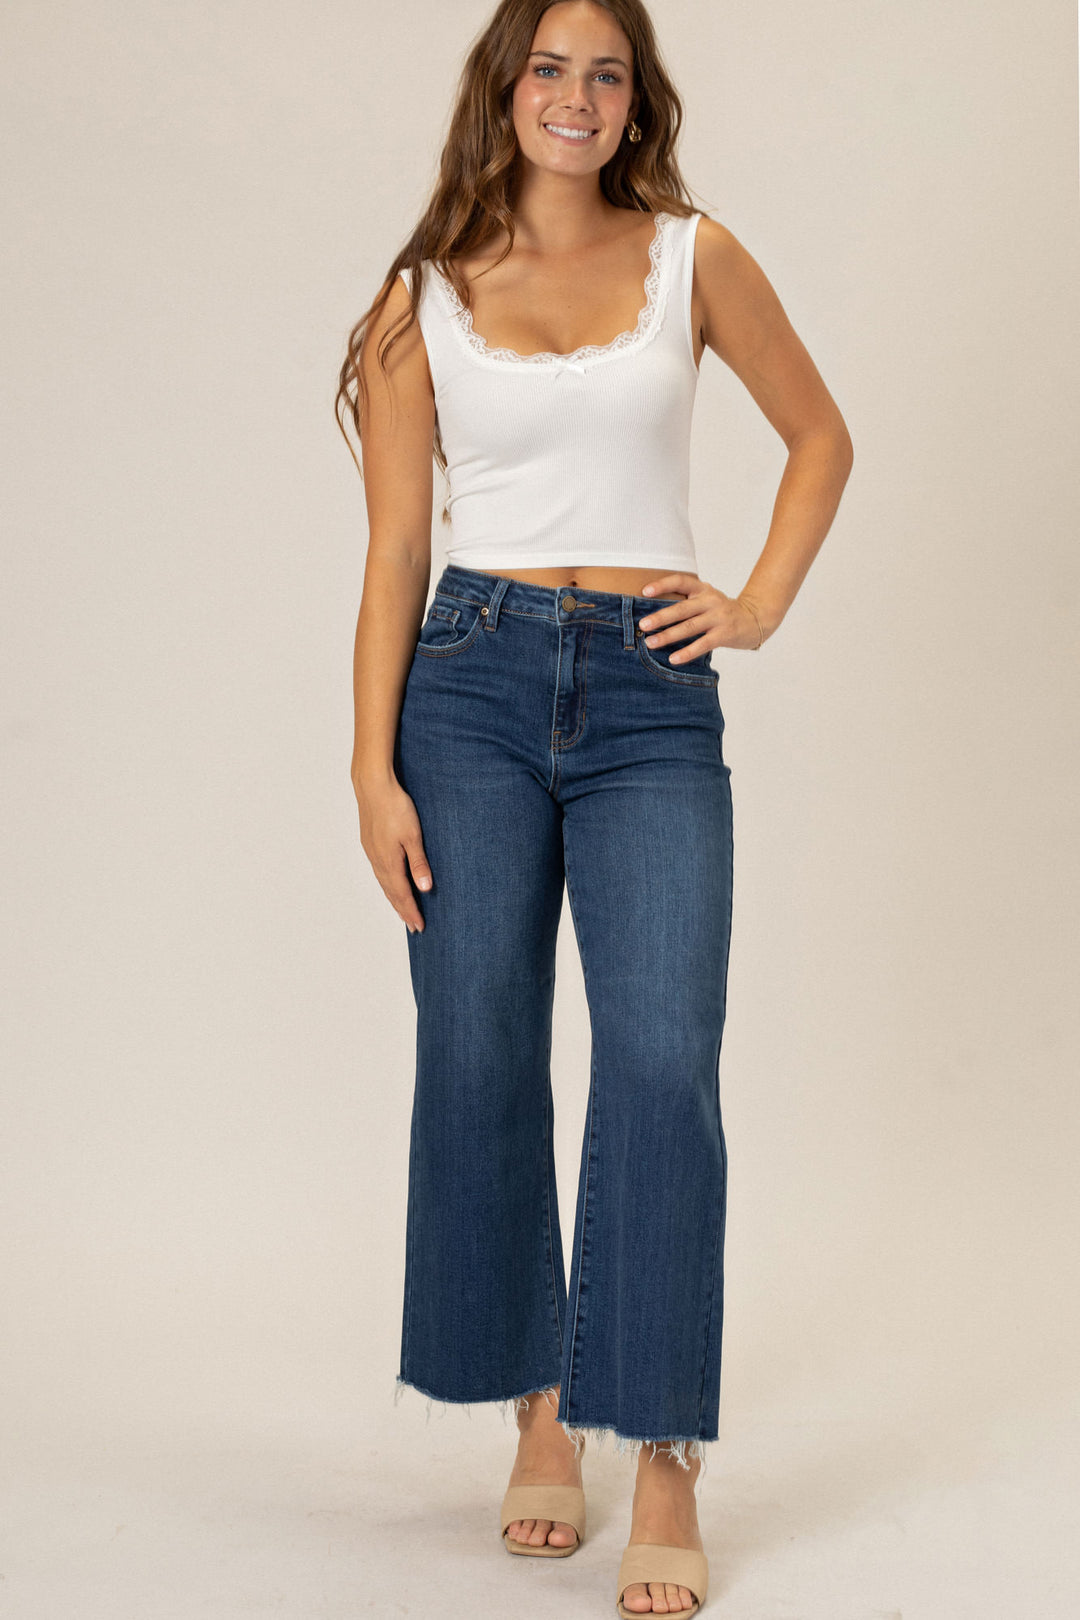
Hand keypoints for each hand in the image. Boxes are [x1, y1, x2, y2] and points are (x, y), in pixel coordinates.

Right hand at [354, 774, 432, 933]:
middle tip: (413, 927)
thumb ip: (418, 863)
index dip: (411, 912)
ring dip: (394, 899)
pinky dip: (387, 885)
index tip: (419, 927)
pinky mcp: (370, 844)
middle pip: (391, 893)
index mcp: (389, 862)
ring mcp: (372, 852)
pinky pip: (379, 872)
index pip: (403, 894)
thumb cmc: (395, 807)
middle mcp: (378, 861)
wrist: (373, 786)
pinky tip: (391, 884)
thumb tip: (424, 888)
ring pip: (384, 883)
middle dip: (403, 911)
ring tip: (403, 911)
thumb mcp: (413, 835)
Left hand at [639, 573, 765, 656]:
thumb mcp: (706, 599)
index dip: (663, 585)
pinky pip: (702, 644)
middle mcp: (710, 600)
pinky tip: (673, 659)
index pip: (681, 581)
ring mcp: (718, 617)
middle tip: (643, 625)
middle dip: (661, 617)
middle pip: (682, 608)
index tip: (645, 591)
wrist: (755, 619)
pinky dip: (687, 652)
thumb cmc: (722, 612)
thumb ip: (686, 602)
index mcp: (703, 589)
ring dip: (668, 636)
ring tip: (651, 643)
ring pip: (689, 627)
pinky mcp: (725, 634)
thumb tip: (653, 614)